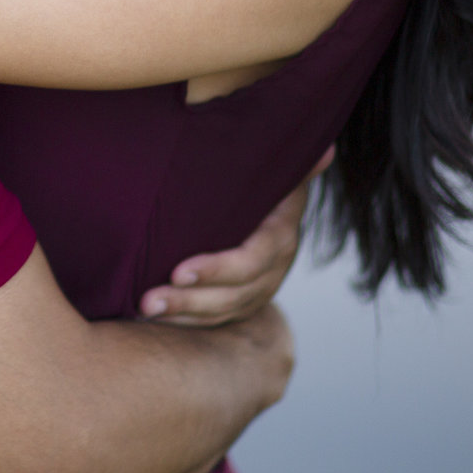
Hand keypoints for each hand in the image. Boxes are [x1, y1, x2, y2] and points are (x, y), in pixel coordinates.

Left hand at [138, 149, 331, 324]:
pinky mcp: (242, 301)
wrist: (270, 204)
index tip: (178, 272)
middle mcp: (272, 268)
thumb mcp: (277, 171)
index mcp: (279, 235)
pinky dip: (185, 321)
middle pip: (233, 294)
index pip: (251, 261)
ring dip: (182, 314)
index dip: (218, 269)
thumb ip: (296, 164)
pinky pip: (214, 318)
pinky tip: (154, 318)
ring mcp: (258, 289)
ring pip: (221, 311)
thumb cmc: (263, 179)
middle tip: (148, 301)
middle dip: (189, 300)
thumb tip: (327, 151)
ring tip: (144, 310)